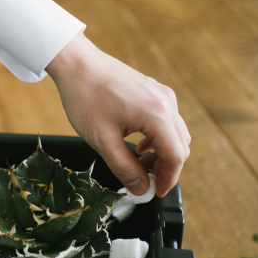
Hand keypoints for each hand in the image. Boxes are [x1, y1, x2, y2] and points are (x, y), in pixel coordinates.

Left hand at [45, 33, 190, 196]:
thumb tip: (140, 189)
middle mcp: (166, 103)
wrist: (77, 64)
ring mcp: (162, 94)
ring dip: (161, 154)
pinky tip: (138, 145)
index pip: (176, 156)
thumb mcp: (102, 140)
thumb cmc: (85, 97)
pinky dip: (157, 138)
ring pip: (174, 134)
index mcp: (157, 115)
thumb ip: (124, 168)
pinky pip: (166, 121)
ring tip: (138, 164)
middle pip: (180, 146)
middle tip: (144, 182)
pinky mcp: (154, 91)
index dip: (167, 179)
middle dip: (165, 168)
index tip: (154, 193)